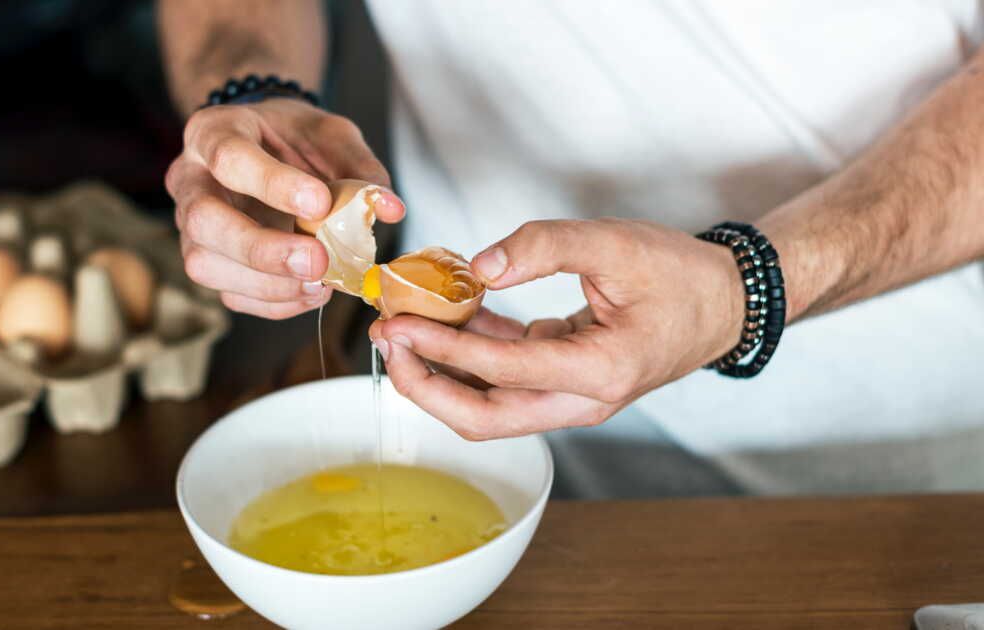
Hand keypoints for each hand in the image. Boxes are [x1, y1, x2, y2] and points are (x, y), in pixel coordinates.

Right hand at [165, 98, 404, 318]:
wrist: (268, 147)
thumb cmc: (293, 138)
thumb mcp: (330, 135)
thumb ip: (358, 167)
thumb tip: (390, 208)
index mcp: (213, 132)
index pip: (230, 158)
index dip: (273, 185)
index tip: (320, 204)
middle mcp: (190, 180)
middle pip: (203, 221)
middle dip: (262, 249)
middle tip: (317, 262)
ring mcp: (192, 227)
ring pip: (206, 264)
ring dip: (267, 283)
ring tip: (320, 283)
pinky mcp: (209, 262)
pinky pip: (230, 294)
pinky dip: (274, 302)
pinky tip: (310, 292)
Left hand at [369, 219, 745, 439]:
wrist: (723, 303)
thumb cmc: (681, 276)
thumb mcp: (617, 244)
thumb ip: (546, 247)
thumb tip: (479, 268)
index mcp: (601, 372)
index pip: (504, 371)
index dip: (446, 350)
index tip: (400, 325)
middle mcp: (582, 400)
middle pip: (484, 417)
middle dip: (426, 386)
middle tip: (388, 342)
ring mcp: (571, 398)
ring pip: (489, 408)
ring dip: (441, 374)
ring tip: (401, 331)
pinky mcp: (562, 383)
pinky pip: (503, 380)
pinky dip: (469, 353)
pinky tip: (445, 316)